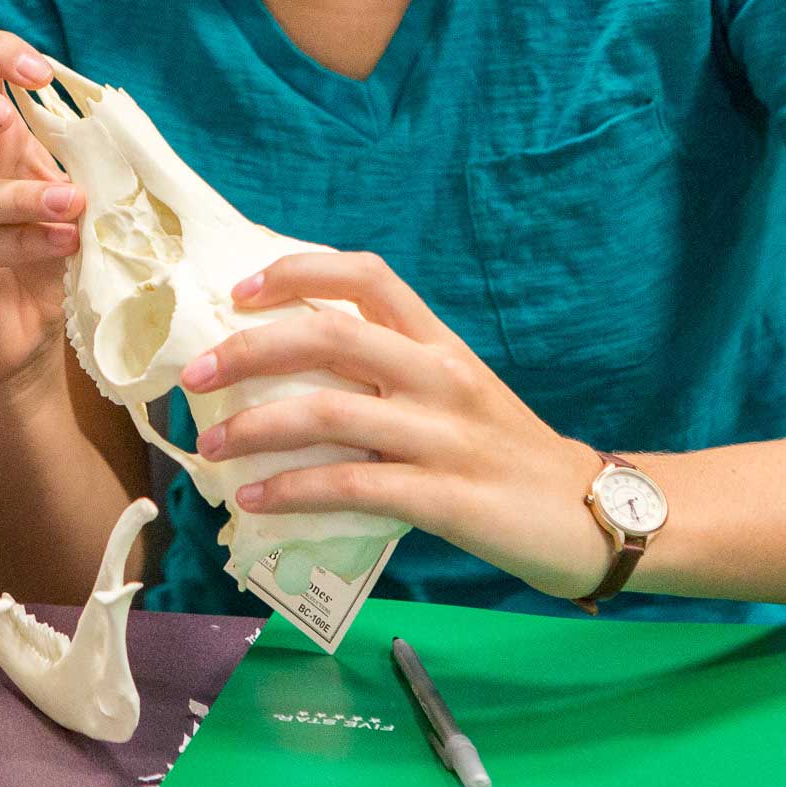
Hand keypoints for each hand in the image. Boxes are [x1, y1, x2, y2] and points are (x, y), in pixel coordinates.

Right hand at [0, 30, 84, 388]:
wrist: (21, 334)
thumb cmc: (45, 249)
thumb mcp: (67, 187)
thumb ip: (79, 153)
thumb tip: (112, 126)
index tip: (42, 73)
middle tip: (4, 115)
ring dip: (19, 194)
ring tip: (71, 200)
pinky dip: (25, 239)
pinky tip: (64, 241)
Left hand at [188, 253, 610, 600]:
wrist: (589, 515)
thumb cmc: (508, 455)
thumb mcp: (456, 394)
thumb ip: (391, 374)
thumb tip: (290, 374)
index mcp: (440, 343)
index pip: (367, 276)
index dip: (298, 271)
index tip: (240, 291)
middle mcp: (440, 376)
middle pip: (330, 335)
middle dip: (249, 349)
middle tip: (196, 373)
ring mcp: (444, 435)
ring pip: (329, 411)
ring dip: (255, 427)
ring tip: (211, 446)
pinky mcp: (446, 497)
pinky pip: (352, 485)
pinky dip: (292, 489)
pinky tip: (255, 498)